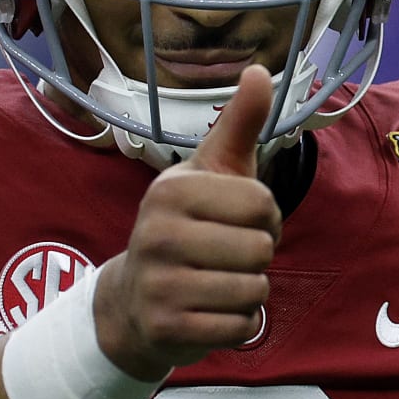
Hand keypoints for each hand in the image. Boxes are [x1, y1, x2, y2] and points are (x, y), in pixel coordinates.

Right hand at [93, 66, 279, 379]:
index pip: (264, 204)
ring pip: (254, 290)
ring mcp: (159, 284)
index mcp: (172, 190)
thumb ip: (238, 123)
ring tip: (218, 282)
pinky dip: (240, 325)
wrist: (134, 301)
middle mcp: (158, 234)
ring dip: (249, 292)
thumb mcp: (210, 172)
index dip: (265, 217)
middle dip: (257, 257)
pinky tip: (212, 312)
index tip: (234, 221)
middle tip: (226, 256)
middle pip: (261, 249)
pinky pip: (241, 328)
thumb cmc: (185, 226)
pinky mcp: (167, 328)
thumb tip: (261, 69)